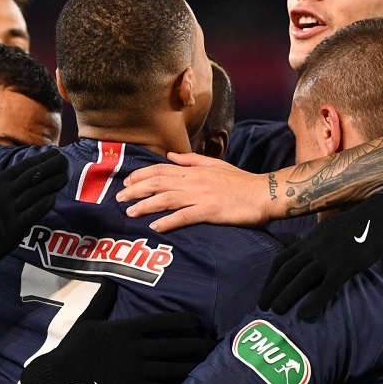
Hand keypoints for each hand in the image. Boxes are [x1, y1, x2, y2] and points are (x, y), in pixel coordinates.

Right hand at [0, 136, 67, 285]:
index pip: (23, 167)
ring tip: (65, 176)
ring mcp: (10, 212)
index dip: (41, 159)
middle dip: (51, 168)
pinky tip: (53, 198)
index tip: (55, 153)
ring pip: (36, 194)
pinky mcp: (13, 230)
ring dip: (52, 184)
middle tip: (65, 161)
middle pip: (33, 177)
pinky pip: (33, 215)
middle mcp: (4, 195)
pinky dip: (44, 205)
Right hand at [20, 279, 214, 383]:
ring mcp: (134, 370)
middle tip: (212, 346)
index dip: (182, 321)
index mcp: (126, 329)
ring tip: (208, 366)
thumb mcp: (87, 318)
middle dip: (196, 345)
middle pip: (174, 346)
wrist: (59, 376)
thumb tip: (111, 278)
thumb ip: (102, 298)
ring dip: (193, 367)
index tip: (195, 322)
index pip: (161, 321)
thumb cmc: (74, 346)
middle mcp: (134, 348)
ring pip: (172, 368)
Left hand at [116, 151, 272, 231]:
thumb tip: (170, 156)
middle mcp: (194, 181)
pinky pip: (184, 217)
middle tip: (119, 198)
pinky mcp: (209, 211)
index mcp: (194, 170)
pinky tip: (155, 227)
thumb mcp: (215, 165)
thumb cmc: (241, 182)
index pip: (161, 170)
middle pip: (158, 183)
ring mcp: (201, 196)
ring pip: (166, 199)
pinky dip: (168, 222)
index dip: (141, 175)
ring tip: (130, 212)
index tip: (127, 182)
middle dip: (136, 190)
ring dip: (146, 205)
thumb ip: (191, 160)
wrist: (263, 193)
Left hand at [259, 194, 382, 319]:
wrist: (378, 216)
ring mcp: (328, 257)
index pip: (281, 259)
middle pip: (286, 270)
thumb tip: (302, 254)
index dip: (270, 278)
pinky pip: (326, 286)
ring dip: (286, 295)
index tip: (265, 292)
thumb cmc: (354, 225)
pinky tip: (304, 314)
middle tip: (263, 307)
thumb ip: (313, 243)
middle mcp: (313, 248)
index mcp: (308, 241)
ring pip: (301, 277)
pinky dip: (314, 300)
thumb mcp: (326, 229)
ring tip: (276, 311)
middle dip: (272, 289)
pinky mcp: (345, 266)